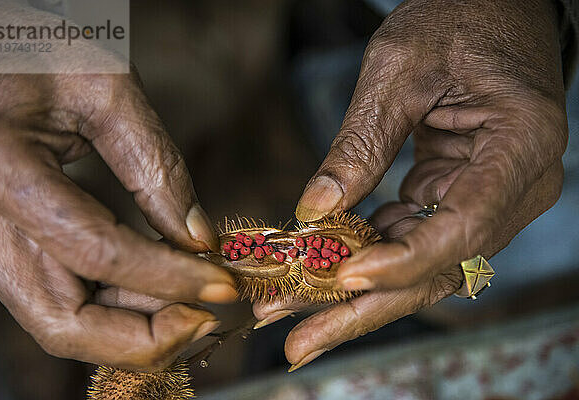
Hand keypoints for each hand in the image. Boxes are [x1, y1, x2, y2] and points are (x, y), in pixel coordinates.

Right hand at [0, 35, 236, 370]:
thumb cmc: (33, 46)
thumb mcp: (103, 87)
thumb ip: (153, 165)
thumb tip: (199, 238)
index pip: (98, 253)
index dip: (170, 278)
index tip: (223, 284)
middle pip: (62, 322)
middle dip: (144, 337)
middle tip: (206, 319)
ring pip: (59, 320)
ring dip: (133, 327)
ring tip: (194, 302)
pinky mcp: (5, 241)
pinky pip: (60, 293)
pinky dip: (114, 302)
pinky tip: (162, 284)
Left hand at [259, 0, 567, 369]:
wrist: (491, 8)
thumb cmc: (456, 19)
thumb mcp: (397, 70)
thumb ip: (359, 145)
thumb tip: (313, 213)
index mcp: (519, 146)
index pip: (464, 226)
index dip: (403, 260)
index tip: (340, 278)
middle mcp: (515, 187)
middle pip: (438, 267)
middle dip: (363, 307)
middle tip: (299, 341)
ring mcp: (488, 198)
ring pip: (420, 266)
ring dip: (352, 293)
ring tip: (289, 316)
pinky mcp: (458, 197)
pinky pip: (410, 240)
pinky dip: (363, 258)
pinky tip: (315, 274)